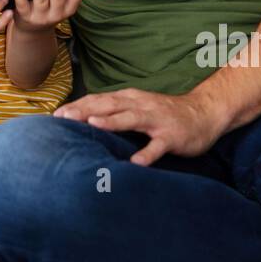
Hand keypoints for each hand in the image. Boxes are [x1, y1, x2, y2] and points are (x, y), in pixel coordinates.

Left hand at [54, 88, 222, 165]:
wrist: (204, 113)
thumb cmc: (164, 114)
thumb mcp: (138, 108)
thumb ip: (116, 112)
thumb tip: (86, 120)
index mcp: (129, 99)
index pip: (99, 100)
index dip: (77, 106)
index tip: (56, 115)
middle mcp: (140, 105)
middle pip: (109, 105)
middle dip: (85, 111)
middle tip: (63, 118)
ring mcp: (156, 120)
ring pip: (131, 118)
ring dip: (112, 122)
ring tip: (93, 125)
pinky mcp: (172, 136)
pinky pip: (158, 145)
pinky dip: (147, 153)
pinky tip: (136, 163)